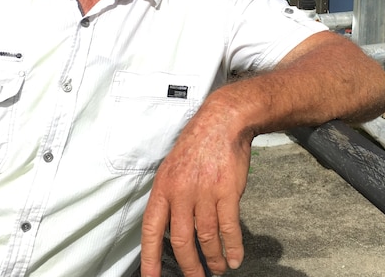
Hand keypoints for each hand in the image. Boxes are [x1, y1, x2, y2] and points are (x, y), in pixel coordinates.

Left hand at [140, 95, 250, 276]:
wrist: (222, 122)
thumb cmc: (197, 145)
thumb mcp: (171, 168)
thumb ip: (170, 197)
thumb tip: (171, 228)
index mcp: (163, 188)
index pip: (152, 230)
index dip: (150, 258)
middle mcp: (181, 193)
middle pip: (181, 240)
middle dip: (189, 265)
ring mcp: (205, 192)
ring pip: (206, 237)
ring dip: (212, 258)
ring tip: (217, 269)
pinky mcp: (227, 191)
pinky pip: (229, 227)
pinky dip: (232, 247)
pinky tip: (234, 257)